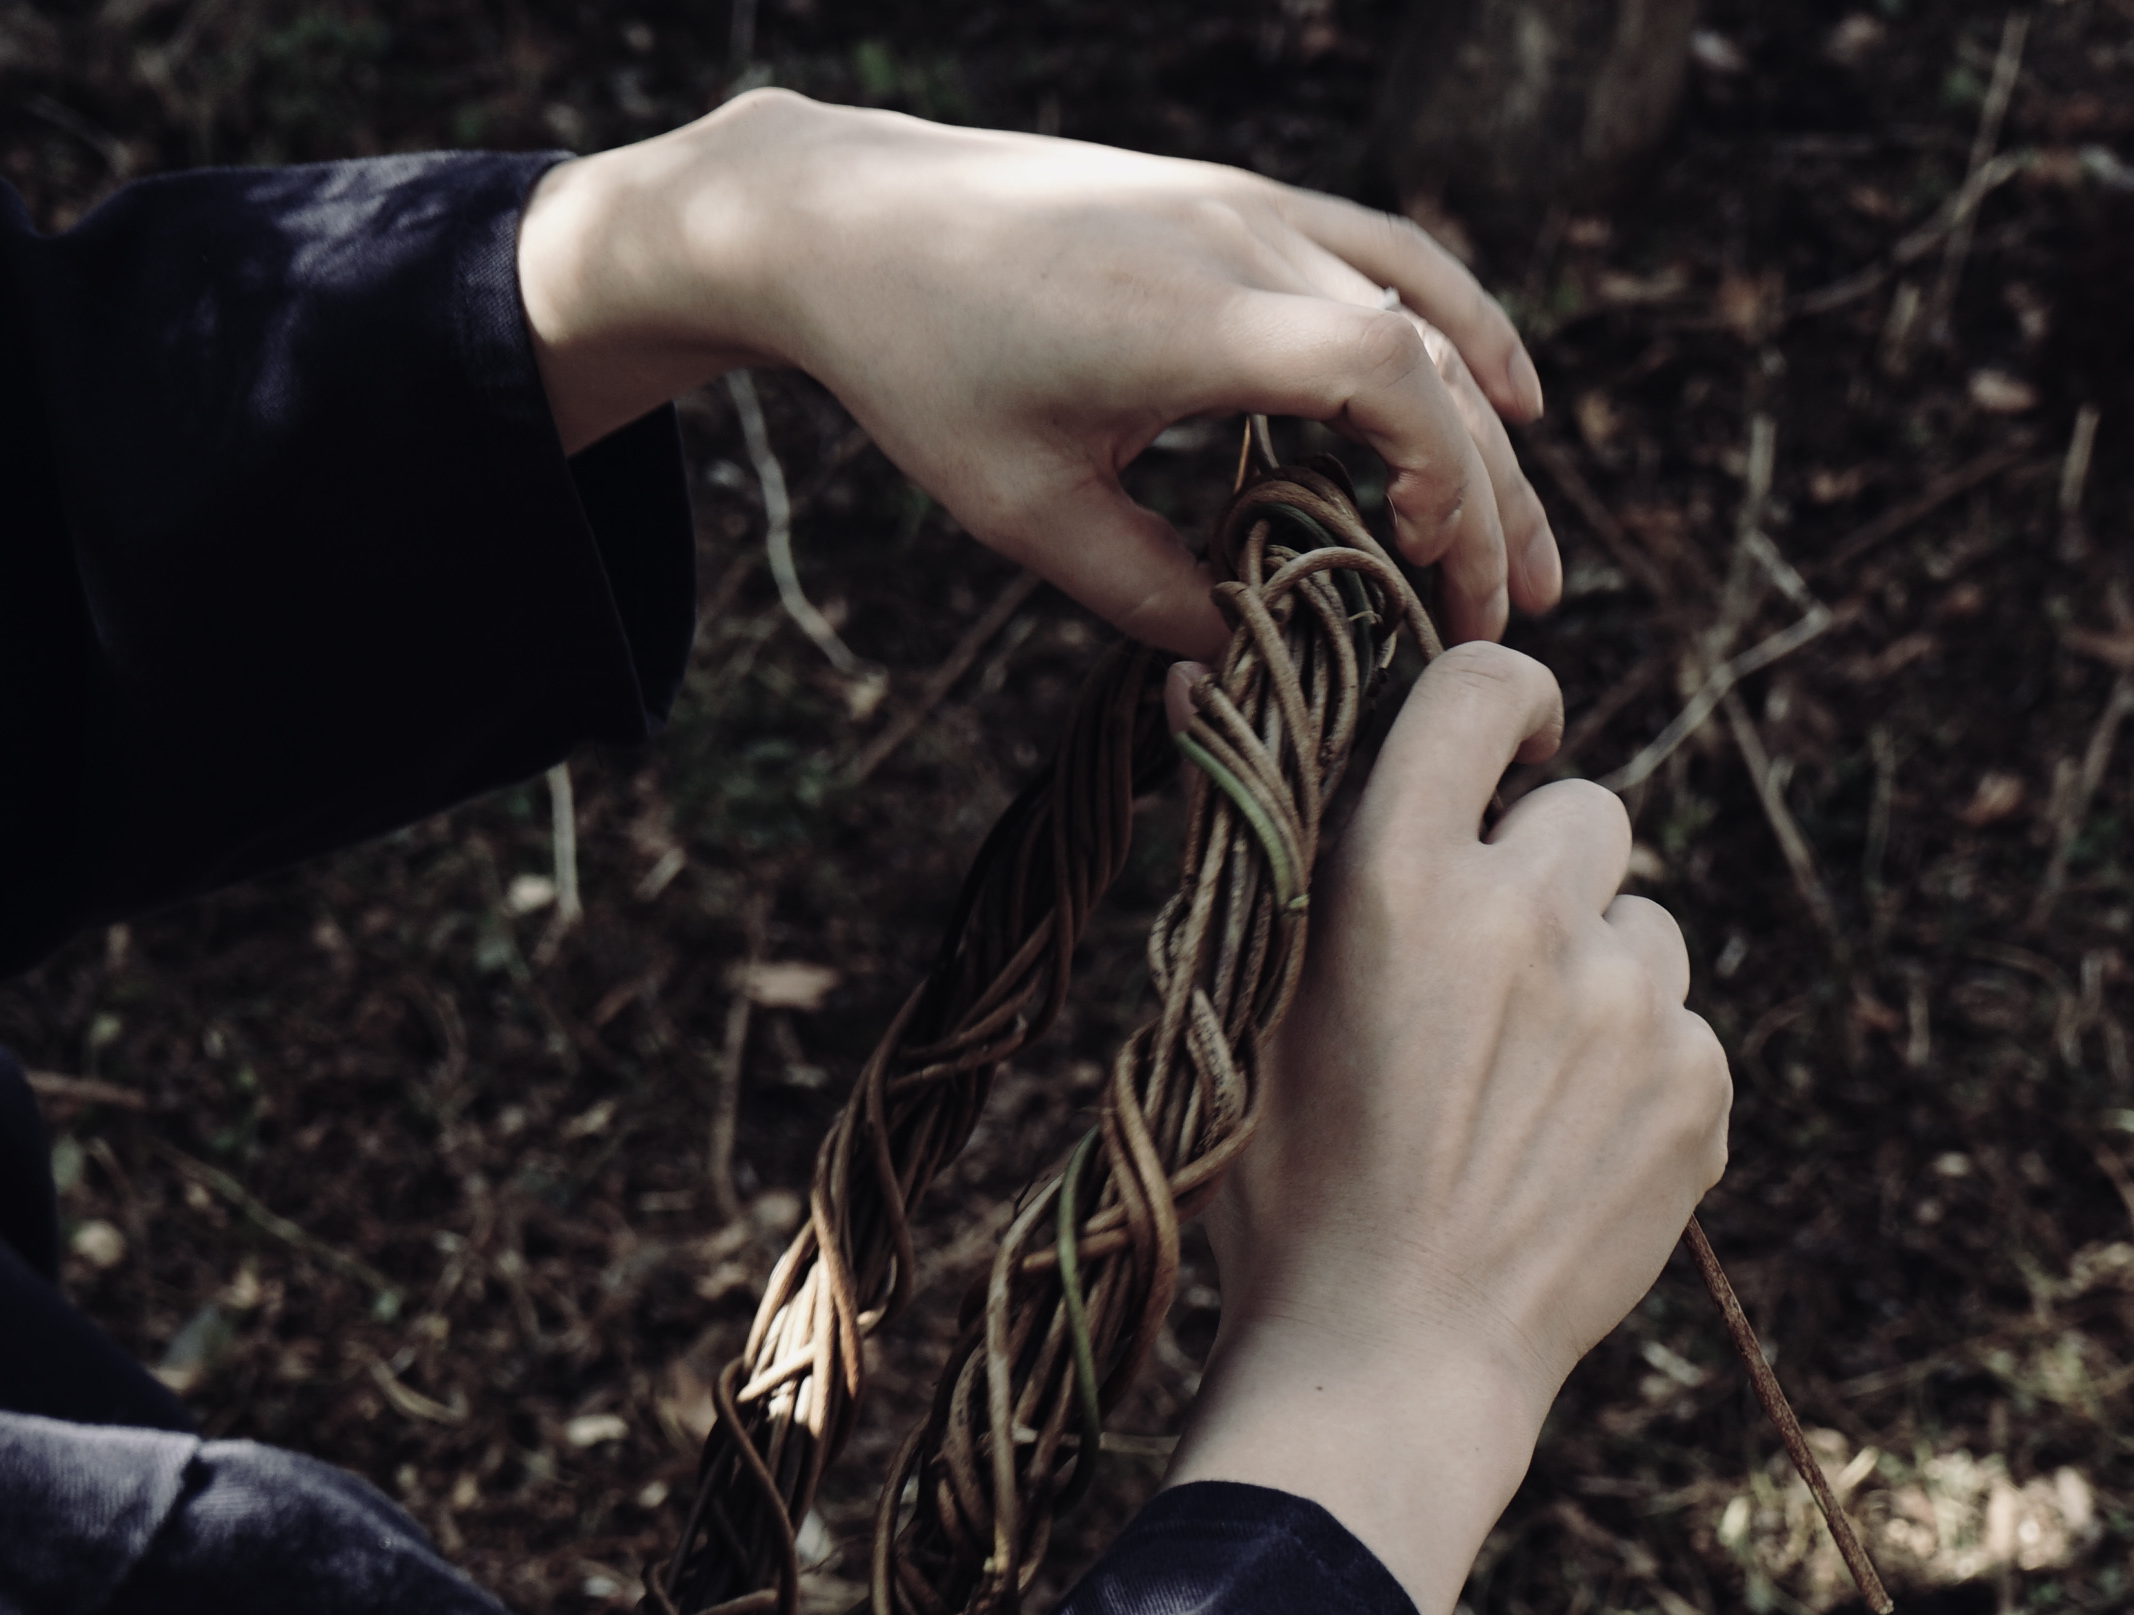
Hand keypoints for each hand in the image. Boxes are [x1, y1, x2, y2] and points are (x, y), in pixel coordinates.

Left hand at [515, 90, 1559, 653]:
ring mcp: (1250, 207)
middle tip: (1508, 614)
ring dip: (1488, 419)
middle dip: (1485, 496)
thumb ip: (1143, 590)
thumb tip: (1240, 659)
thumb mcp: (1025, 512)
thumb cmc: (922, 370)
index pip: (1389, 379)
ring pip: (1423, 305)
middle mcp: (1246, 239)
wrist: (849, 222)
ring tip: (1518, 534)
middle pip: (1430, 358)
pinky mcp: (1235, 201)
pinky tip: (1495, 392)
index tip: (1441, 589)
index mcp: (1196, 316)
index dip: (1446, 489)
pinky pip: (1383, 254)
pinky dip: (1451, 326)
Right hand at [1163, 647, 1731, 1614]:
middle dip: (1538, 873)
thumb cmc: (1280, 1196)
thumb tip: (1192, 683)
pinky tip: (1556, 1149)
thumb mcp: (1233, 1016)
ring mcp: (1633, 1007)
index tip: (1501, 744)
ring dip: (1592, 973)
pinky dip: (1635, 1070)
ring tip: (1514, 1085)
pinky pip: (1683, 1028)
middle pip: (1583, 814)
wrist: (1388, 1367)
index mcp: (1397, 883)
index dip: (1499, 699)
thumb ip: (1243, 845)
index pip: (1481, 688)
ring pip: (1642, 926)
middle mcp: (1529, 919)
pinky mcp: (1699, 1089)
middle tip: (1477, 977)